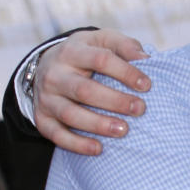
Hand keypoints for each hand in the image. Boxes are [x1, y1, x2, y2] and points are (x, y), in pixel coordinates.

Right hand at [31, 29, 149, 154]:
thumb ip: (124, 46)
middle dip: (114, 101)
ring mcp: (46, 98)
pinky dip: (77, 144)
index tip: (146, 85)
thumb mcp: (101, 41)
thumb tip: (145, 58)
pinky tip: (98, 149)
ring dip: (98, 124)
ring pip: (70, 114)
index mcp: (72, 51)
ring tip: (123, 130)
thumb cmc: (84, 55)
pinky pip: (57, 135)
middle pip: (84, 90)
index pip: (100, 59)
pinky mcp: (42, 119)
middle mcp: (55, 74)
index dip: (125, 72)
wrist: (45, 67)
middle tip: (140, 109)